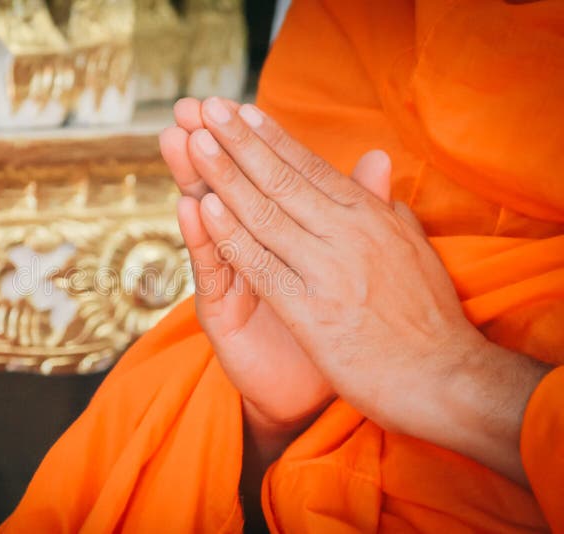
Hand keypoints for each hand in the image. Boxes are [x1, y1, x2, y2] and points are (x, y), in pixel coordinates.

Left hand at [186, 97, 549, 483]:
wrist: (447, 379)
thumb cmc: (429, 316)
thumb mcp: (412, 248)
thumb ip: (385, 206)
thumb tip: (376, 164)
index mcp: (372, 216)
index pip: (312, 167)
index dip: (272, 137)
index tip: (240, 112)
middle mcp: (350, 233)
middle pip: (282, 178)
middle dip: (239, 141)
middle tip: (205, 108)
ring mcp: (330, 271)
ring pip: (266, 213)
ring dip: (224, 176)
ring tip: (194, 143)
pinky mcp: (313, 313)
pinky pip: (262, 266)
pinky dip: (231, 235)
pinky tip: (203, 209)